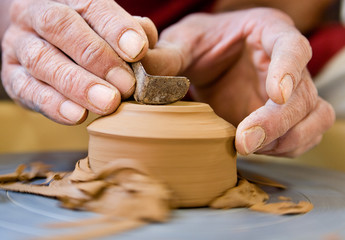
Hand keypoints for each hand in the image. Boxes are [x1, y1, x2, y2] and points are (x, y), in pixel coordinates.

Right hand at [1, 0, 157, 123]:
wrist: (46, 41)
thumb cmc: (88, 34)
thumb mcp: (109, 26)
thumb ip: (127, 32)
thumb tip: (142, 41)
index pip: (90, 5)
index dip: (115, 28)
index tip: (137, 50)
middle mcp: (35, 14)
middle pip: (59, 27)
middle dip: (96, 58)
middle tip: (126, 84)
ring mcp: (20, 45)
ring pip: (42, 60)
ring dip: (78, 84)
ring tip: (108, 103)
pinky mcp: (12, 76)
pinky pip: (27, 89)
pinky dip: (54, 104)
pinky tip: (78, 115)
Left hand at [142, 8, 334, 156]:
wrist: (212, 60)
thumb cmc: (202, 44)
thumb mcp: (183, 42)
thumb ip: (168, 54)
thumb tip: (145, 75)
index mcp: (268, 32)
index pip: (292, 46)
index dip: (289, 69)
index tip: (274, 93)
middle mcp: (286, 63)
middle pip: (303, 93)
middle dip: (277, 121)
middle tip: (244, 141)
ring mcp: (290, 91)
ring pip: (313, 117)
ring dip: (286, 138)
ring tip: (248, 147)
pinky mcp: (286, 116)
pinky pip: (304, 135)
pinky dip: (284, 147)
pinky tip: (257, 149)